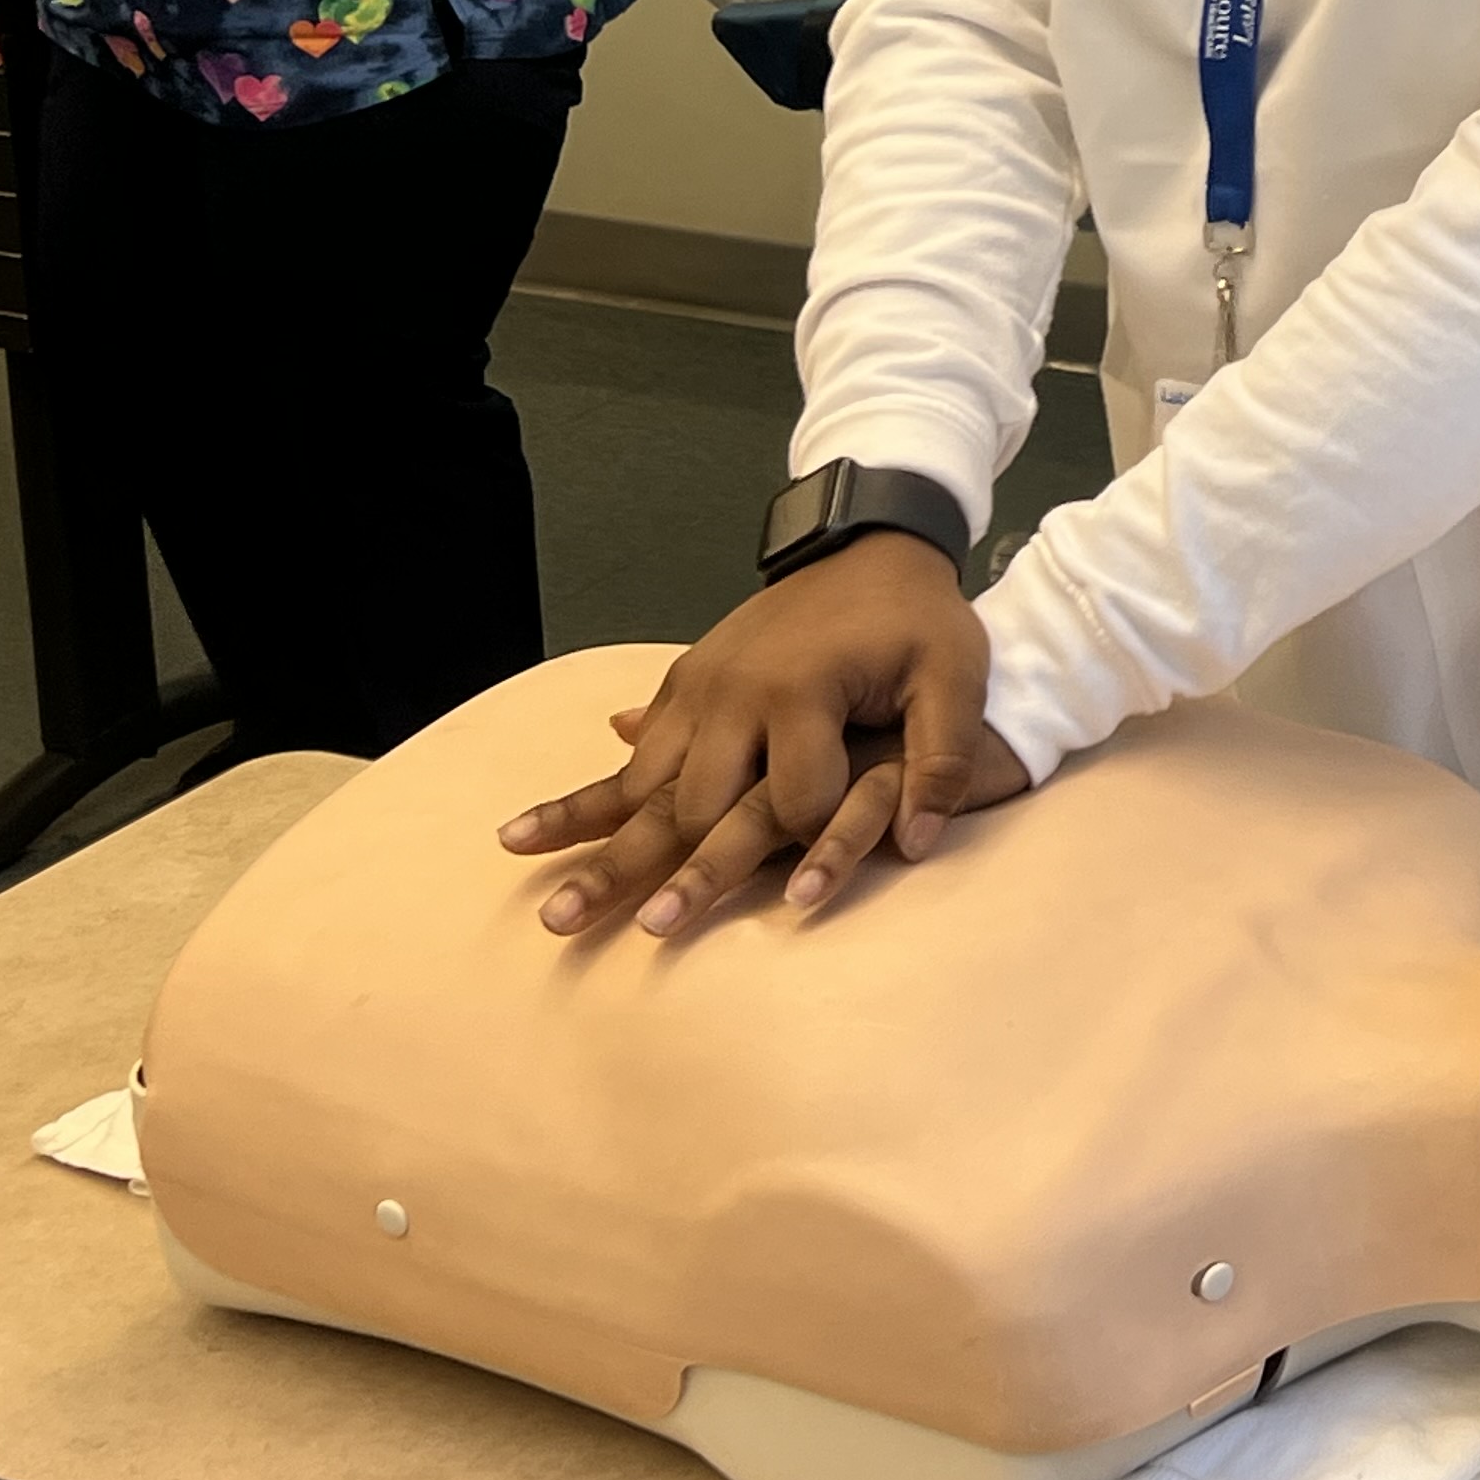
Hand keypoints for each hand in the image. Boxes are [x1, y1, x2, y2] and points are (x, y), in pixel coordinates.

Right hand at [496, 531, 1028, 936]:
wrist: (870, 544)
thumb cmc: (919, 618)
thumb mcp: (955, 675)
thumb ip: (942, 757)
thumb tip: (918, 843)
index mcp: (800, 689)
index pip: (796, 802)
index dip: (819, 841)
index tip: (829, 864)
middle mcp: (733, 694)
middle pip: (694, 806)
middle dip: (660, 875)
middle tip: (615, 936)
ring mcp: (697, 690)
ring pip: (640, 787)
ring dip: (595, 850)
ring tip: (552, 912)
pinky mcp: (680, 686)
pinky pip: (629, 756)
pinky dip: (581, 800)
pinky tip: (525, 834)